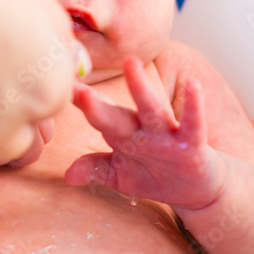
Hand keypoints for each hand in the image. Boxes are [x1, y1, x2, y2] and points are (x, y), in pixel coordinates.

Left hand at [65, 56, 225, 210]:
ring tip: (131, 64)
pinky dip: (194, 107)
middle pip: (116, 114)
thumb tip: (68, 175)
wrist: (197, 189)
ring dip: (140, 87)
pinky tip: (195, 86)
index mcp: (123, 135)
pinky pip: (193, 124)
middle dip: (97, 103)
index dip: (79, 105)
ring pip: (151, 109)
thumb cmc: (155, 175)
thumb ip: (96, 170)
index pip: (98, 117)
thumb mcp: (121, 177)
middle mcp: (142, 129)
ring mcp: (167, 134)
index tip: (56, 89)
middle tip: (78, 88)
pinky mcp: (193, 143)